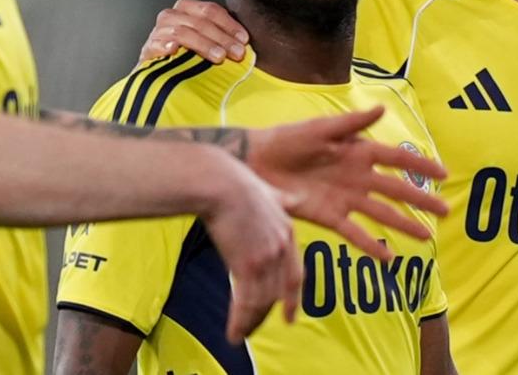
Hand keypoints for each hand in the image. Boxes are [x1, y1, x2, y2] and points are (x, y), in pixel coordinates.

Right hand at [140, 0, 247, 63]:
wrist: (158, 69)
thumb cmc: (187, 54)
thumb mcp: (205, 41)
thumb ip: (220, 36)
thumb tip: (244, 43)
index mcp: (187, 8)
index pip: (210, 10)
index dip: (229, 24)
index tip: (244, 40)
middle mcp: (171, 16)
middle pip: (199, 21)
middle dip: (222, 37)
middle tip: (237, 52)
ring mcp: (158, 31)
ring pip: (183, 32)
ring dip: (204, 44)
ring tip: (219, 57)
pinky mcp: (148, 48)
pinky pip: (157, 43)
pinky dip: (167, 45)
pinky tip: (176, 50)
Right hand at [200, 155, 303, 343]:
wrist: (220, 184)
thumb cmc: (236, 182)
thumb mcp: (268, 190)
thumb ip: (283, 199)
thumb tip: (298, 197)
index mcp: (287, 230)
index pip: (295, 274)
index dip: (293, 297)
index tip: (290, 315)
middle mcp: (282, 247)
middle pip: (279, 292)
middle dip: (267, 314)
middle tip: (255, 329)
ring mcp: (266, 257)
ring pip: (263, 301)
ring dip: (251, 322)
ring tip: (239, 335)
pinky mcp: (247, 264)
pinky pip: (246, 302)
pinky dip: (240, 321)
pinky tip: (233, 332)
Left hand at [248, 106, 448, 258]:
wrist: (256, 162)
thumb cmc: (287, 139)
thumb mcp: (320, 128)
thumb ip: (351, 123)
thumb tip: (382, 108)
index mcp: (358, 151)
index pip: (396, 158)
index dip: (420, 165)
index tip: (443, 174)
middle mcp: (357, 177)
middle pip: (396, 190)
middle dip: (420, 200)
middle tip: (445, 211)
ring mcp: (346, 198)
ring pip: (381, 213)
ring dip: (404, 224)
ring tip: (426, 237)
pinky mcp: (329, 217)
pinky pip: (355, 233)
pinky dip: (371, 246)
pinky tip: (388, 259)